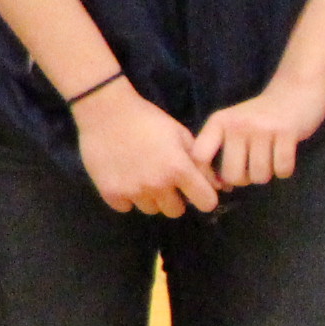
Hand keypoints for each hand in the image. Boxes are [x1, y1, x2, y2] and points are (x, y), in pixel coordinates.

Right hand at [74, 79, 218, 217]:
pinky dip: (127, 198)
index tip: (197, 190)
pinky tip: (126, 179)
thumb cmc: (149, 121)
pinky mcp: (110, 194)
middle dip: (176, 199)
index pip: (206, 203)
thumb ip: (200, 162)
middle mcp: (157, 185)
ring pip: (151, 210)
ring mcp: (133, 191)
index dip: (205, 197)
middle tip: (167, 183)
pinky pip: (126, 207)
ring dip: (151, 198)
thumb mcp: (182, 135)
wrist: (107, 113)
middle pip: (176, 211)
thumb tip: (217, 186)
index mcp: (179, 169)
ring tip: (144, 177)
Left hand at [192, 70, 324, 188]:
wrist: (295, 92)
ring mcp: (263, 128)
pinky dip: (284, 170)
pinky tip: (283, 158)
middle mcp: (238, 124)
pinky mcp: (287, 132)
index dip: (207, 176)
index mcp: (219, 122)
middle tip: (251, 169)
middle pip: (232, 175)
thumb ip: (220, 150)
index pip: (200, 156)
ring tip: (268, 161)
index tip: (220, 182)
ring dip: (266, 175)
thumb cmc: (260, 117)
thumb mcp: (232, 125)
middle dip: (244, 180)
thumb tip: (219, 187)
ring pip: (259, 175)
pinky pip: (282, 170)